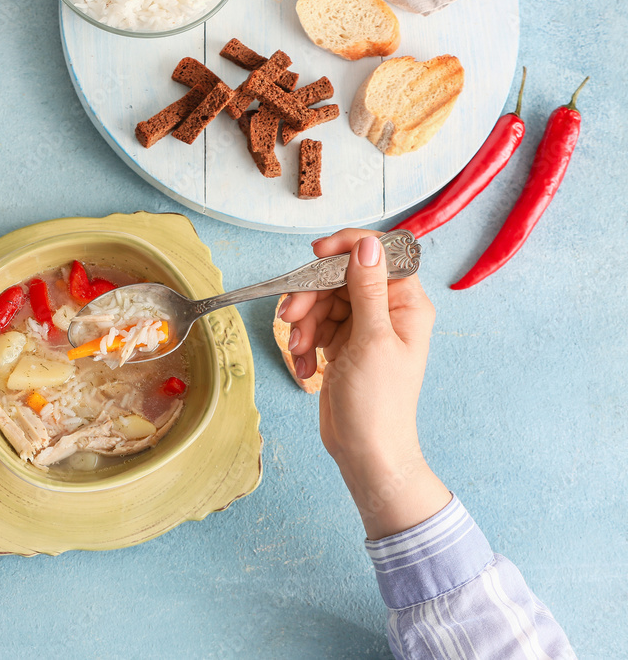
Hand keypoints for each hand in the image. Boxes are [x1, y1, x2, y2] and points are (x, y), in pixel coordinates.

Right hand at [277, 230, 449, 539]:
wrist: (366, 452)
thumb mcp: (372, 340)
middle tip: (290, 316)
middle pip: (340, 277)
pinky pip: (316, 327)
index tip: (316, 254)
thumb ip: (367, 288)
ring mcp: (362, 329)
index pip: (380, 254)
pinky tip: (306, 367)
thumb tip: (367, 244)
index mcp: (406, 304)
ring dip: (304, 324)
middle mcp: (386, 311)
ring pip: (322, 302)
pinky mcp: (342, 346)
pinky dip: (304, 344)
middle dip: (311, 295)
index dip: (347, 247)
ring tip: (300, 351)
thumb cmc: (379, 403)